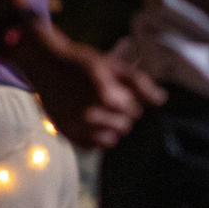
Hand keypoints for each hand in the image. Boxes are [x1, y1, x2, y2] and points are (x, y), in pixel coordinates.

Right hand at [13, 24, 165, 147]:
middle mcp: (89, 114)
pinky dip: (93, 137)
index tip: (115, 88)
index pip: (134, 111)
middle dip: (120, 113)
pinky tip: (89, 121)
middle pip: (124, 126)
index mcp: (105, 95)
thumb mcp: (113, 65)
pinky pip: (91, 146)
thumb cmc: (83, 62)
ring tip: (99, 110)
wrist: (45, 63)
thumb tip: (163, 100)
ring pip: (110, 140)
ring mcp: (75, 126)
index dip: (128, 99)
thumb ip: (140, 83)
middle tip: (104, 97)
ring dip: (109, 127)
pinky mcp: (65, 132)